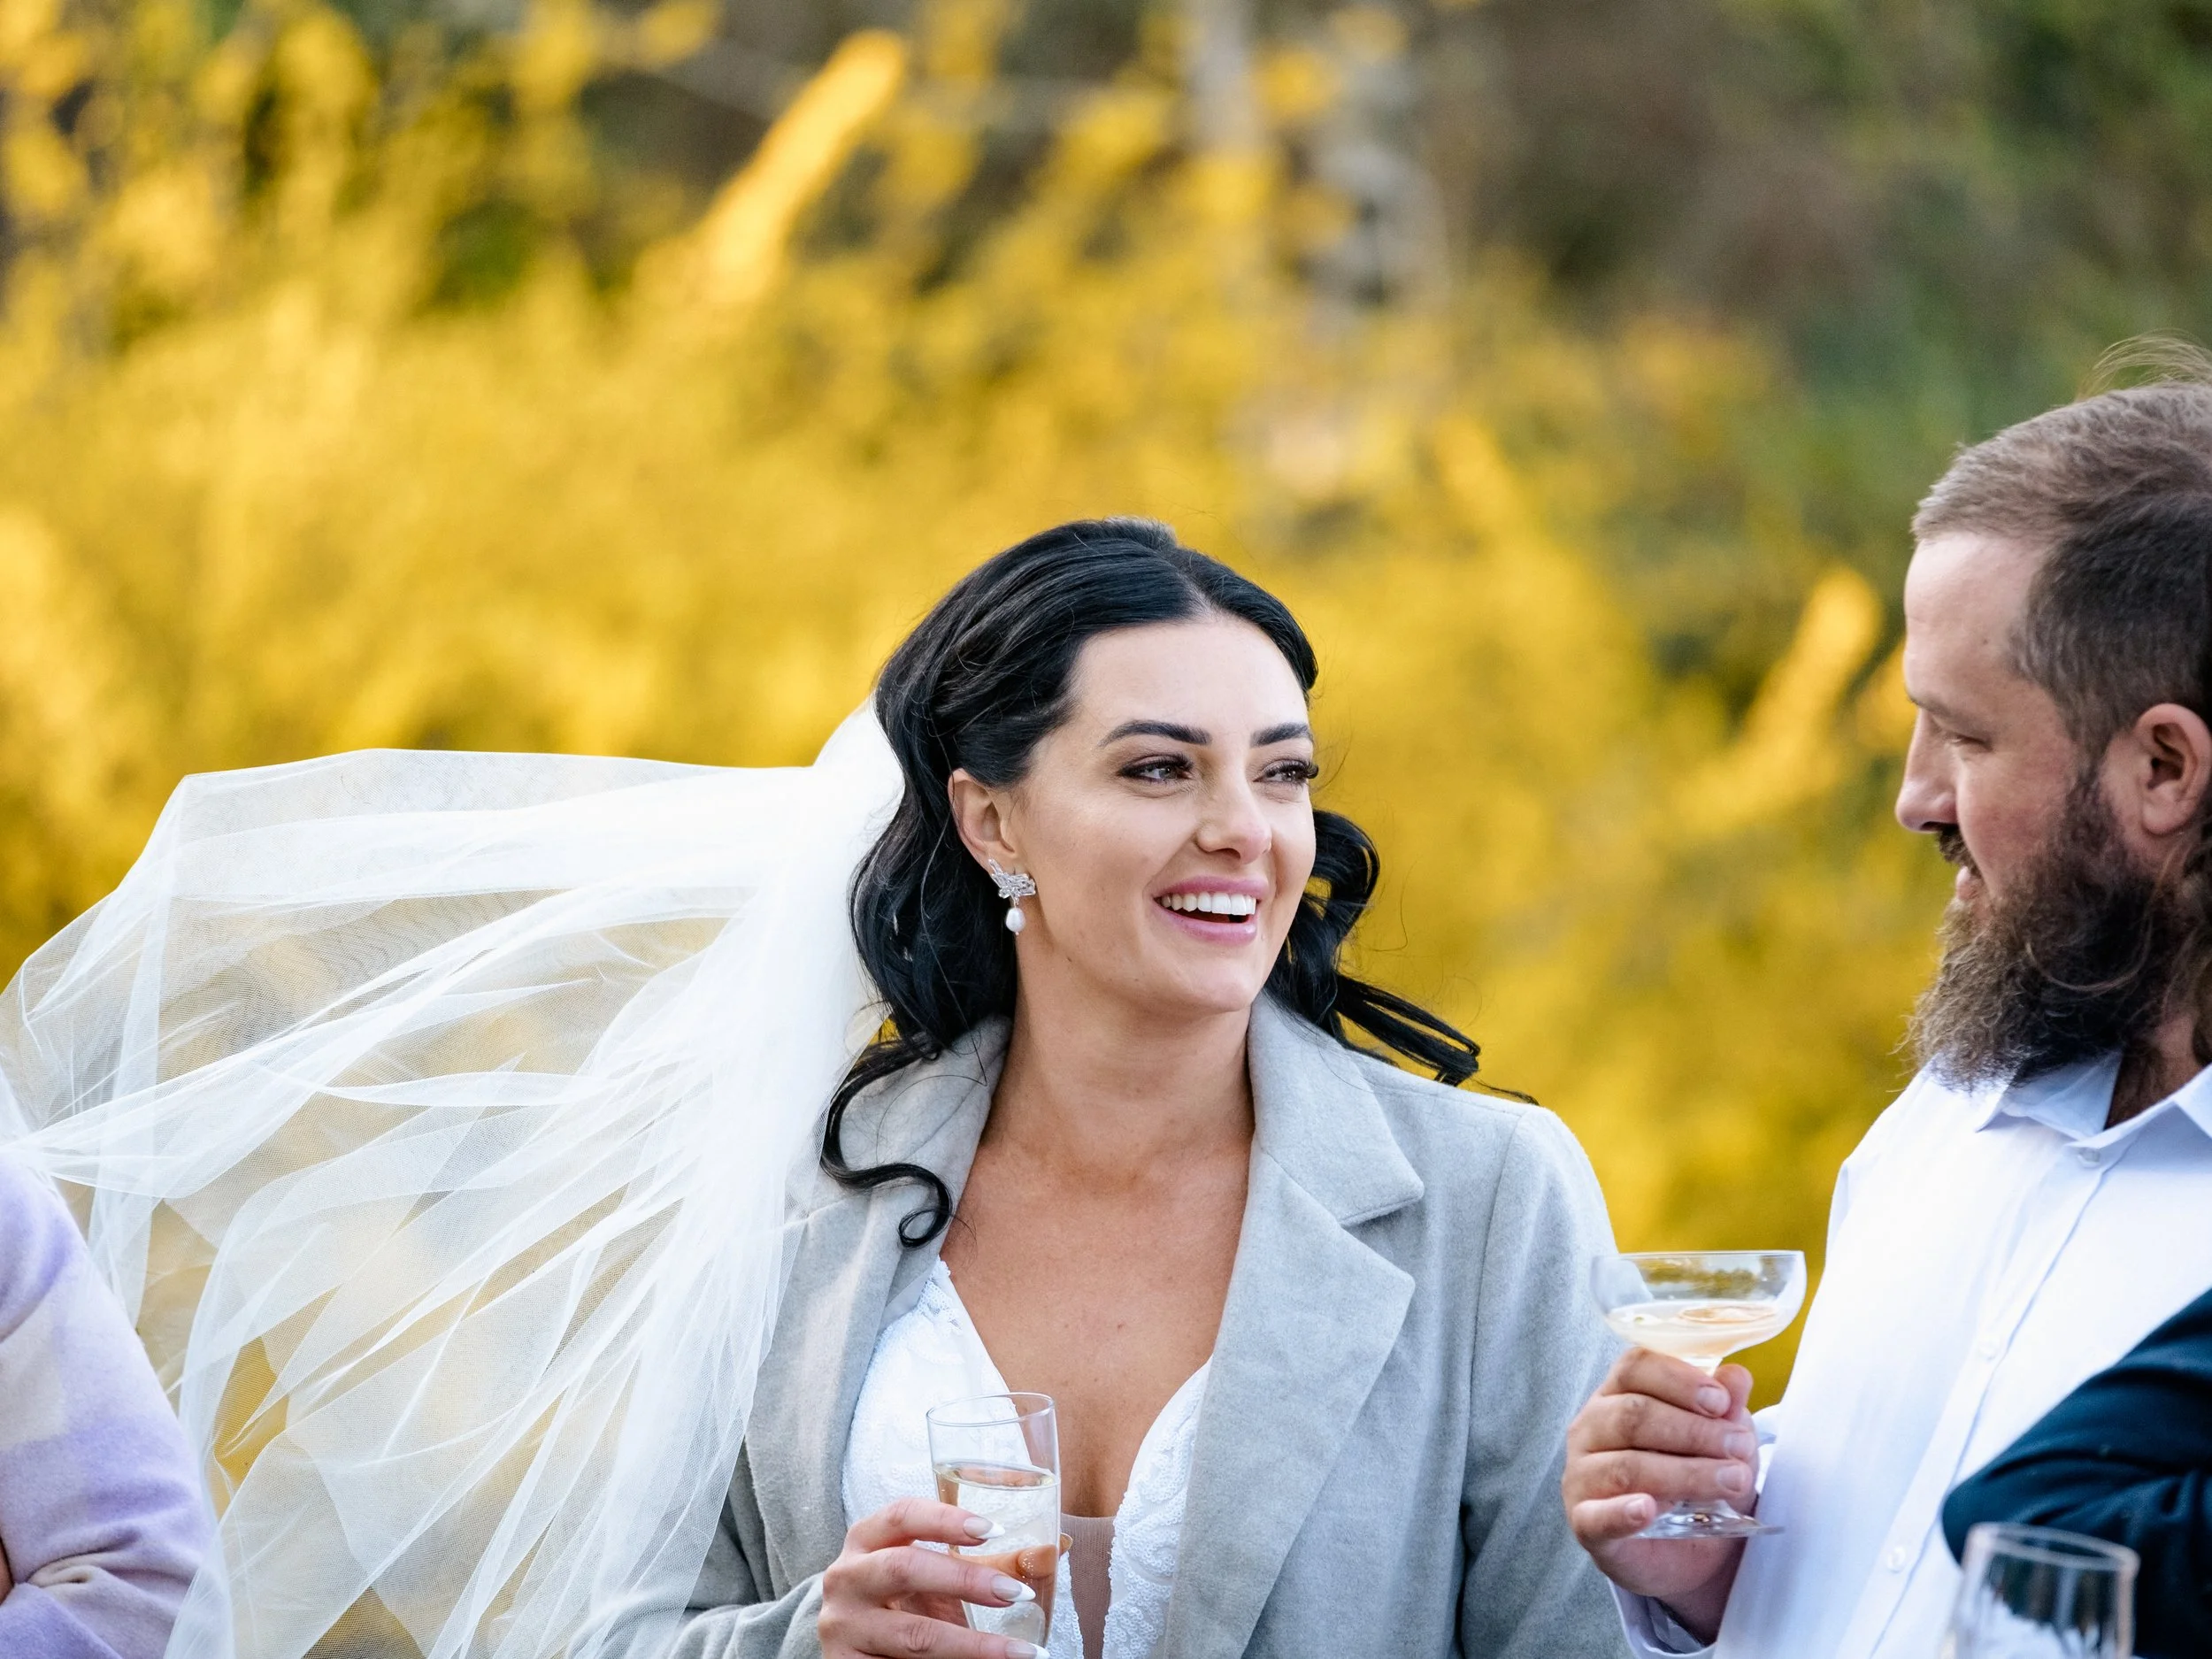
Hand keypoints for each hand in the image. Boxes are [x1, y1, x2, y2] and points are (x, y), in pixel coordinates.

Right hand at [819, 1498, 1043, 1658]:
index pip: (902, 1515)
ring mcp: (842, 1627)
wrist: (851, 1648)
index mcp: (867, 1541)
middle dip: (965, 1580)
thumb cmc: (899, 1602)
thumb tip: (1052, 1552)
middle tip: (1015, 1593)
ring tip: (1021, 1654)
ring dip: (973, 1647)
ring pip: (913, 1635)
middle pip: (904, 1568)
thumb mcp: (931, 1577)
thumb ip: (983, 1563)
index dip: (946, 1519)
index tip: (993, 1530)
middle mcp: (847, 1578)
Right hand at [1561, 1349, 1758, 1640]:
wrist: (1693, 1551)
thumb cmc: (1698, 1480)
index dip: (1677, 1379)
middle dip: (1694, 1430)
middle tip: (1739, 1447)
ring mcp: (1582, 1475)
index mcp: (1617, 1394)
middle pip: (1632, 1414)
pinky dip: (1622, 1512)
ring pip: (1626, 1465)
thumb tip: (1736, 1376)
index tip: (1719, 1401)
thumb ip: (1725, 1408)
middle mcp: (1590, 1428)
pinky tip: (1648, 1510)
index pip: (1634, 1367)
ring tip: (1732, 1482)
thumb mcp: (1721, 1441)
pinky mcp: (1585, 1522)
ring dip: (1686, 1473)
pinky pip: (1596, 1516)